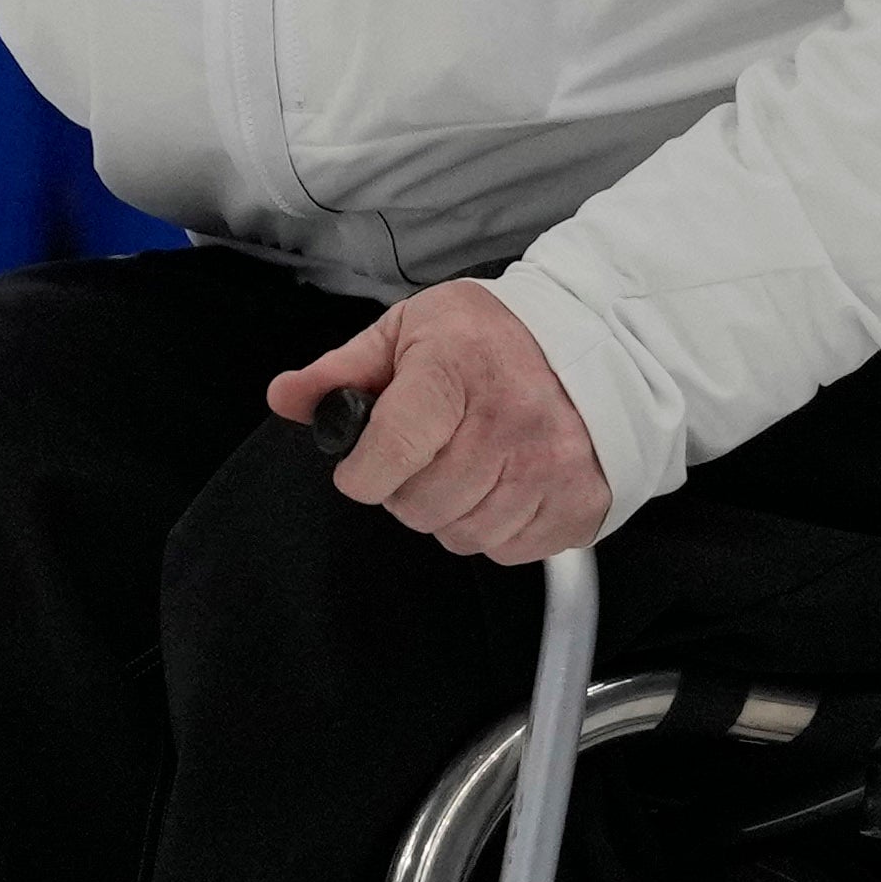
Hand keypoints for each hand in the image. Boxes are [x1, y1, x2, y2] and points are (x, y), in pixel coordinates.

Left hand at [269, 281, 616, 564]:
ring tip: (466, 465)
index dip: (362, 472)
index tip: (363, 465)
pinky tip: (504, 483)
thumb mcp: (408, 332)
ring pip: (462, 535)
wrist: (594, 341)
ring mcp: (551, 467)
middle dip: (406, 488)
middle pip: (420, 505)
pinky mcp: (579, 503)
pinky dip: (496, 527)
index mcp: (456, 371)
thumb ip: (341, 371)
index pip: (389, 452)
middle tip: (425, 455)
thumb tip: (286, 397)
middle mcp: (510, 422)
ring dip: (450, 511)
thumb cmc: (491, 338)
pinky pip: (509, 549)